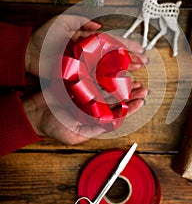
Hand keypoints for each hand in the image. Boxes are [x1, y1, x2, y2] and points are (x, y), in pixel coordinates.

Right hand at [23, 82, 147, 144]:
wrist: (35, 113)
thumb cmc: (54, 126)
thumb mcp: (75, 133)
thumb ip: (95, 128)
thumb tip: (114, 123)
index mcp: (95, 117)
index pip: (117, 113)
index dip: (131, 107)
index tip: (141, 101)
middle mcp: (93, 104)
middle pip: (116, 98)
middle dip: (131, 94)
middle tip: (143, 89)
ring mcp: (86, 92)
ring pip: (109, 87)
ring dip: (122, 83)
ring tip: (134, 80)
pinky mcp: (79, 82)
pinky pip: (94, 77)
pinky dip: (105, 74)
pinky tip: (115, 70)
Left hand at [25, 14, 147, 77]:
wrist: (30, 53)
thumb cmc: (45, 36)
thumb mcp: (64, 21)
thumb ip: (82, 20)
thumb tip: (100, 26)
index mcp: (89, 39)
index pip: (113, 41)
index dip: (128, 44)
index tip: (141, 48)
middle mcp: (90, 53)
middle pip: (115, 56)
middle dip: (130, 59)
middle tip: (144, 63)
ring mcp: (85, 66)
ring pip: (109, 70)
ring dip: (123, 72)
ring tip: (136, 76)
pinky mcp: (79, 77)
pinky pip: (96, 81)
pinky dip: (108, 84)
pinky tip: (118, 86)